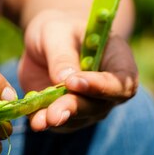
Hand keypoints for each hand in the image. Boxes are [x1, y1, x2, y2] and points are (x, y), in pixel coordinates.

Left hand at [18, 9, 137, 131]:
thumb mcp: (57, 33)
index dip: (102, 87)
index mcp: (118, 61)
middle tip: (53, 112)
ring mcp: (92, 105)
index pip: (120, 82)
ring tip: (38, 121)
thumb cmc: (60, 30)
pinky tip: (33, 119)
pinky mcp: (71, 115)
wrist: (47, 43)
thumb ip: (62, 55)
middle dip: (74, 108)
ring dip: (58, 119)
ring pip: (80, 118)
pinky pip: (61, 124)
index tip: (74, 83)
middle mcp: (110, 89)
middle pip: (99, 106)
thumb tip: (64, 80)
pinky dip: (46, 122)